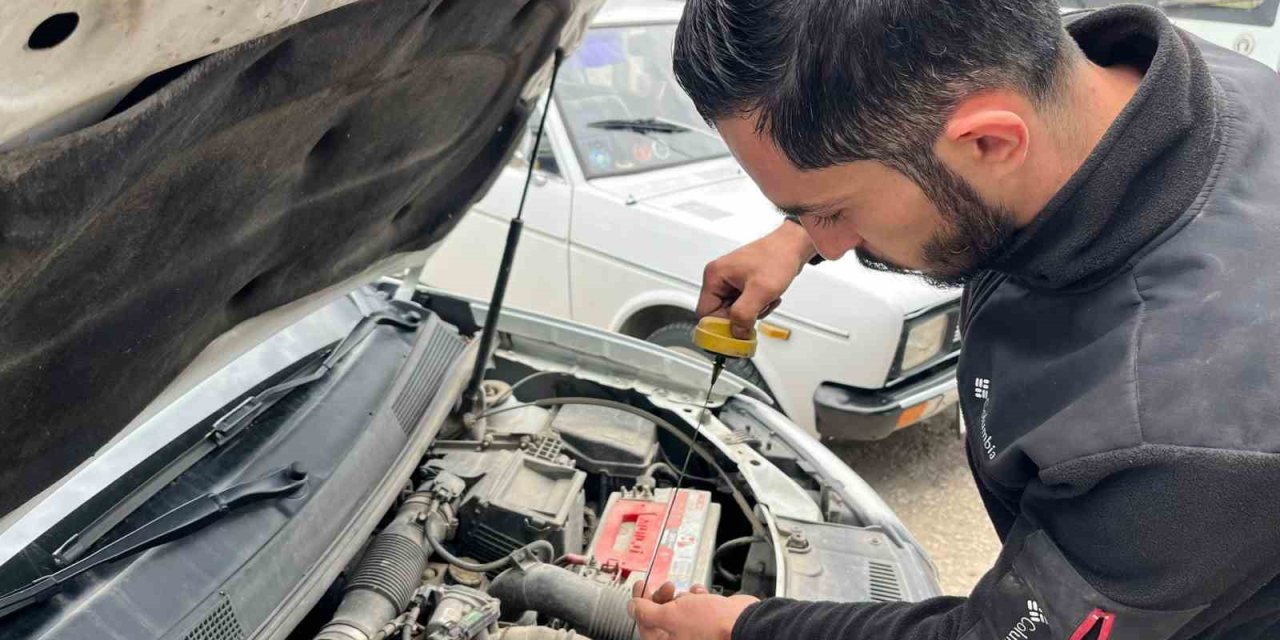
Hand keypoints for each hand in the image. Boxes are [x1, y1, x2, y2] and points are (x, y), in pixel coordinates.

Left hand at [628, 581, 759, 639]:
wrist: (743, 622)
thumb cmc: (711, 625)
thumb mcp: (670, 615)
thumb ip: (647, 611)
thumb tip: (632, 607)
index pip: (644, 623)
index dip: (640, 602)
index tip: (641, 587)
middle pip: (661, 615)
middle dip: (663, 597)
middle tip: (667, 587)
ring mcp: (696, 632)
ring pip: (680, 609)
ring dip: (683, 597)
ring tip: (690, 595)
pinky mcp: (709, 622)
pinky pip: (697, 607)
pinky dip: (698, 598)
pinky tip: (702, 595)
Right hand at [698, 221, 815, 338]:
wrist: (793, 246)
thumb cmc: (777, 257)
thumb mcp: (760, 290)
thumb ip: (744, 314)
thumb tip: (736, 332)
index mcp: (715, 276)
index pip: (705, 313)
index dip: (719, 327)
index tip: (735, 335)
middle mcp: (719, 278)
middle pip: (720, 314)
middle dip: (741, 318)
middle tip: (757, 311)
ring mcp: (730, 281)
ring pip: (734, 312)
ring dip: (752, 312)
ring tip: (766, 300)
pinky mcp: (742, 284)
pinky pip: (744, 306)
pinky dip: (758, 306)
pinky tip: (768, 297)